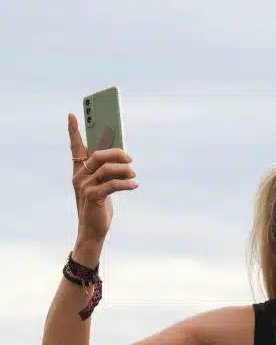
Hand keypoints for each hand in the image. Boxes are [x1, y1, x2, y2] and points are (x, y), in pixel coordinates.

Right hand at [68, 113, 137, 249]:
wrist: (92, 230)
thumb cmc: (99, 205)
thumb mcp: (101, 185)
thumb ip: (106, 170)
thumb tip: (122, 155)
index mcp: (79, 170)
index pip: (75, 147)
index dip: (73, 130)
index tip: (72, 114)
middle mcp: (79, 176)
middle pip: (98, 155)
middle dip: (116, 152)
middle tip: (129, 157)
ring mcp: (84, 186)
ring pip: (107, 169)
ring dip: (124, 170)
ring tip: (134, 173)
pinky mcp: (93, 197)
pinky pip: (112, 184)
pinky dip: (126, 183)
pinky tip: (134, 184)